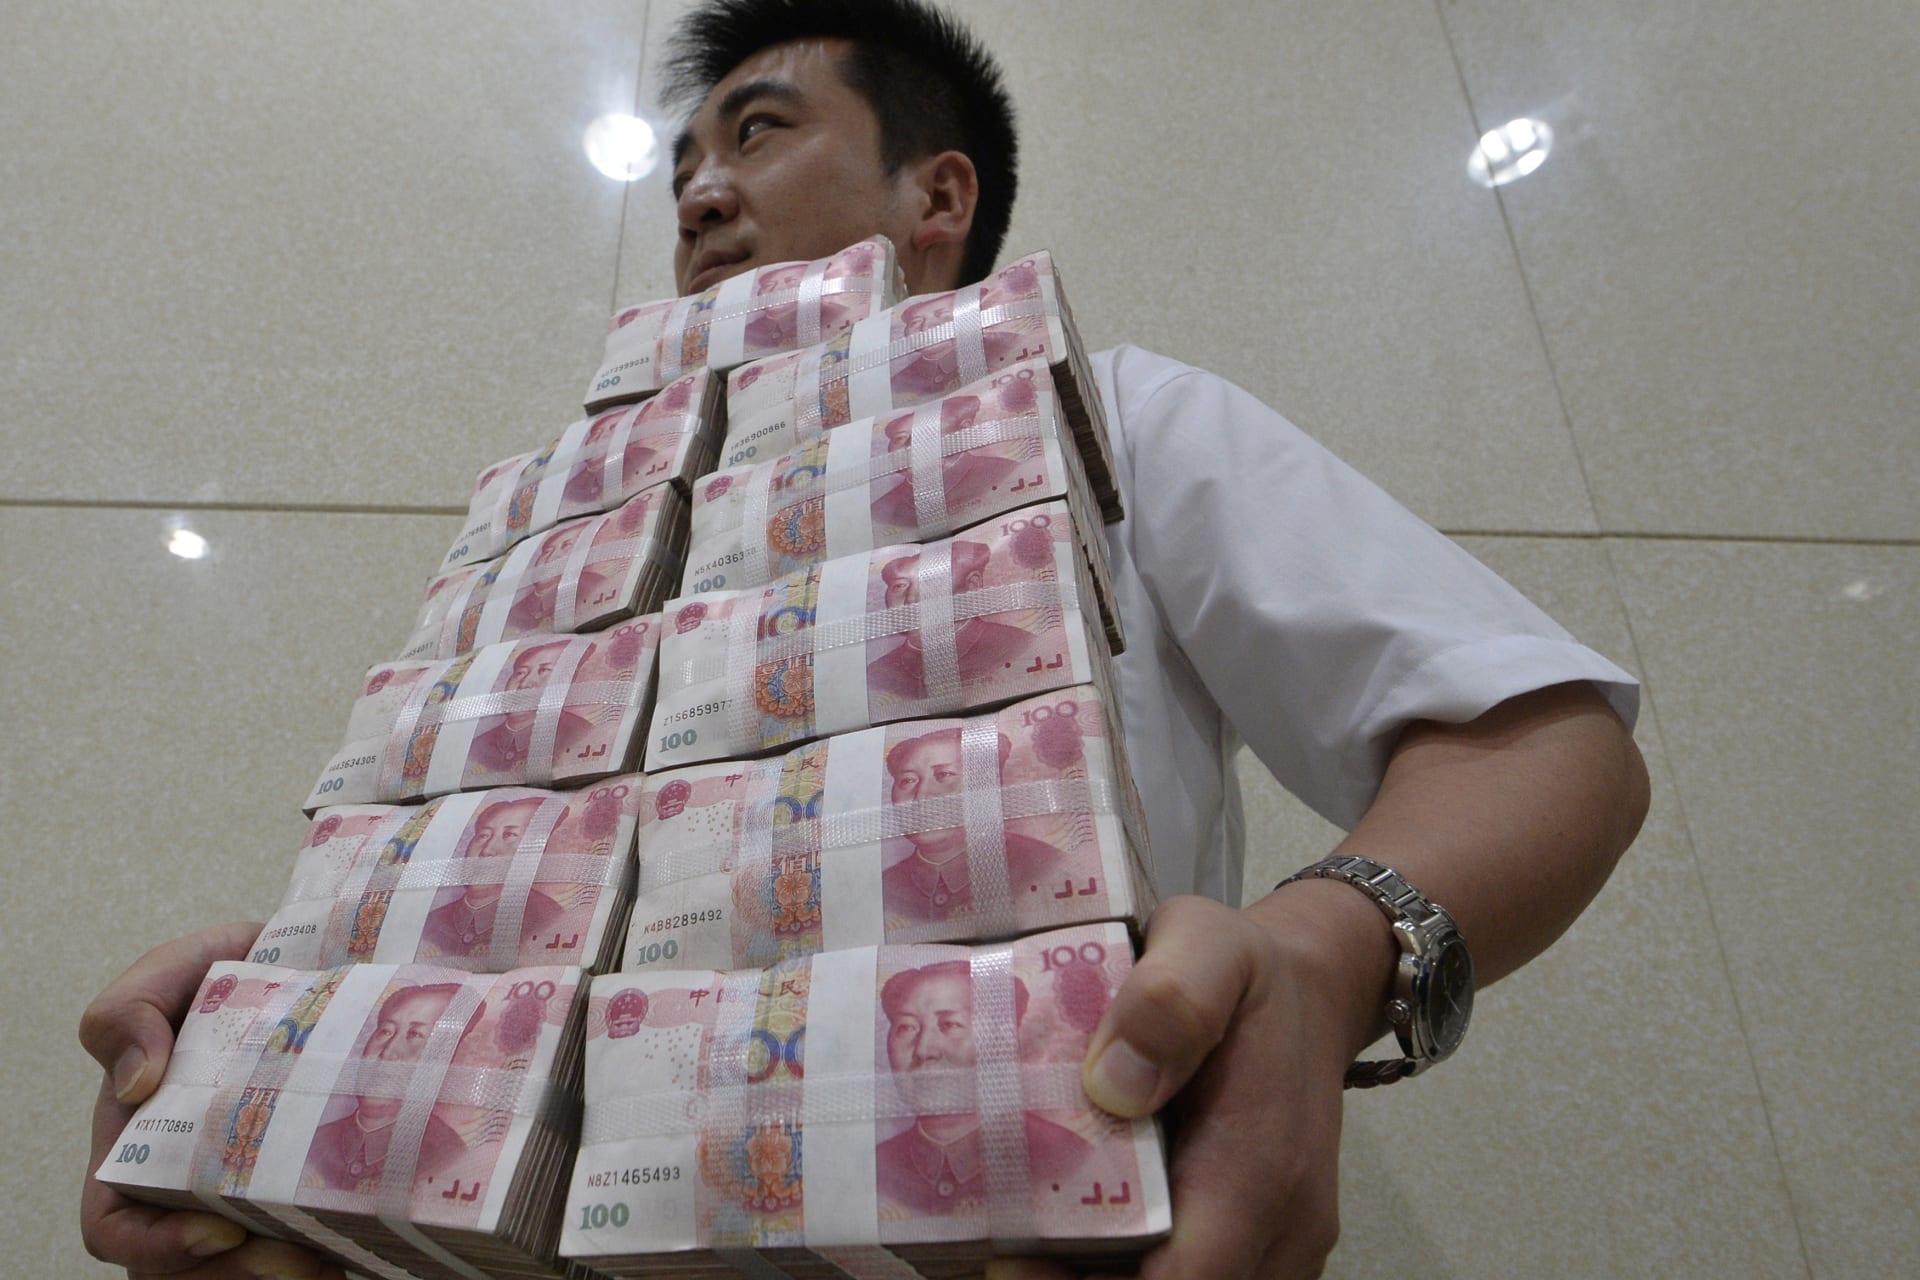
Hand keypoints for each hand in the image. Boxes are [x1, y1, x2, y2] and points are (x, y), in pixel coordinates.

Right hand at [78, 922, 346, 1279]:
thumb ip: (127, 1011)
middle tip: (302, 1260)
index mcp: (141, 1142)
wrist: (332, 958)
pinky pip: (310, 1246)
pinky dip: (338, 1254)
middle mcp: (188, 1180)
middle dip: (240, 1277)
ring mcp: (252, 1189)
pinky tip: (369, 1241)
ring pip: (247, 1270)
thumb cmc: (237, 970)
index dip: (153, 1246)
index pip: (114, 1225)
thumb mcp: (174, 970)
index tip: (219, 1232)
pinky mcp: (309, 1189)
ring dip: (288, 1276)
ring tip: (338, 1261)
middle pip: (186, 1270)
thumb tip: (134, 1082)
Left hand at [989, 888, 1391, 1279]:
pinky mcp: (1262, 1246)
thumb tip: (1111, 1084)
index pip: (1188, 1278)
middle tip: (1008, 1254)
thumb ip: (1172, 997)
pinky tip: (1074, 1239)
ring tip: (1029, 1244)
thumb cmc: (1248, 972)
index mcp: (1261, 1163)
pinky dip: (1133, 1272)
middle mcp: (1281, 1225)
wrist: (1310, 991)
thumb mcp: (1208, 944)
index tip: (1019, 1266)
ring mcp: (1277, 1244)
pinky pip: (1197, 1276)